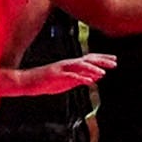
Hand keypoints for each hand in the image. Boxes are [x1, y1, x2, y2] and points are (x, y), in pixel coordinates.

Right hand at [0, 54, 116, 98]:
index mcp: (70, 65)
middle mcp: (67, 64)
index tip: (114, 59)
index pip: (89, 59)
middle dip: (102, 60)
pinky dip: (80, 77)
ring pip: (79, 65)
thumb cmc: (46, 83)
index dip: (102, 59)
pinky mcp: (55, 74)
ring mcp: (61, 68)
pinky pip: (69, 75)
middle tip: (115, 62)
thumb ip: (80, 79)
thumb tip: (95, 78)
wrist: (26, 83)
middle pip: (87, 59)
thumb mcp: (66, 82)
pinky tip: (89, 80)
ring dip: (92, 68)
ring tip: (104, 72)